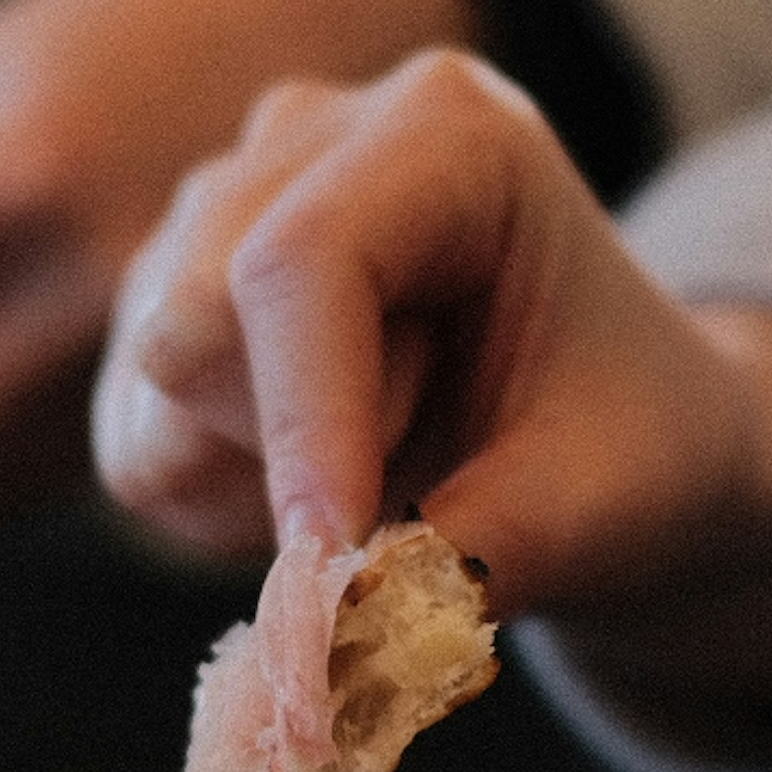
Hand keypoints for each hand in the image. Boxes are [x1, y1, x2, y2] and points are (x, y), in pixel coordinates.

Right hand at [94, 49, 771, 687]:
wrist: (631, 433)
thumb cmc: (635, 445)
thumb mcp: (593, 509)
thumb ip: (458, 571)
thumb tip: (315, 642)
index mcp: (447, 128)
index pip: (306, 261)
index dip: (301, 421)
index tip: (328, 564)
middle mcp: (311, 134)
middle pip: (197, 316)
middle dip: (291, 450)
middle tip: (424, 485)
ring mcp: (223, 202)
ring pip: (155, 382)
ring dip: (261, 477)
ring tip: (400, 465)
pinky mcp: (169, 290)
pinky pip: (137, 434)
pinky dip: (224, 497)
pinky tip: (330, 477)